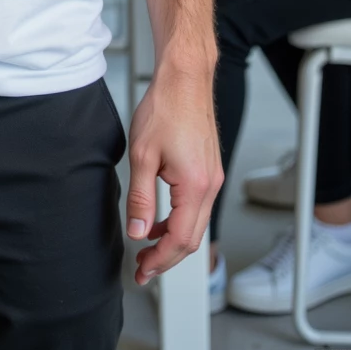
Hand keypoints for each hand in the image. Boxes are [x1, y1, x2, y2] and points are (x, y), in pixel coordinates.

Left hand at [126, 60, 222, 283]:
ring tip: (147, 247)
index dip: (160, 261)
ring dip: (172, 239)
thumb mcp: (142, 155)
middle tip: (143, 268)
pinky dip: (178, 219)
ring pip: (196, 223)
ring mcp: (212, 177)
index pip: (181, 240)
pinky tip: (159, 219)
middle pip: (192, 238)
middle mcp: (210, 186)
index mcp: (196, 186)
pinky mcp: (208, 169)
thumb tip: (138, 232)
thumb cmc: (166, 107)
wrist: (185, 78)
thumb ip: (141, 199)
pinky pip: (196, 206)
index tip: (142, 270)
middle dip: (167, 258)